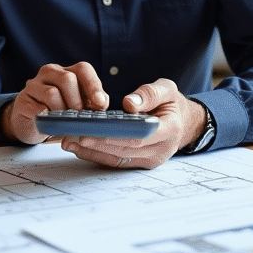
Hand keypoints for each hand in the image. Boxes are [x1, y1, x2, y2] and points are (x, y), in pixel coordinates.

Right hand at [1, 62, 109, 143]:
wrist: (29, 122)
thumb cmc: (57, 111)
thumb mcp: (78, 105)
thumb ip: (92, 102)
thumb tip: (102, 103)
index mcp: (66, 71)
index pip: (83, 69)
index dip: (93, 86)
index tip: (100, 104)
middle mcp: (49, 73)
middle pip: (68, 79)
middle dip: (77, 101)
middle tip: (78, 116)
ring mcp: (33, 85)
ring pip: (52, 93)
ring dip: (61, 112)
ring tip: (62, 121)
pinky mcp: (23, 101)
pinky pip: (37, 109)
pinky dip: (47, 119)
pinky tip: (49, 124)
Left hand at [60, 78, 207, 169]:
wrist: (185, 123)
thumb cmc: (173, 104)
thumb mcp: (167, 89)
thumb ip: (150, 93)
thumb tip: (129, 103)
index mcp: (169, 129)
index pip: (138, 136)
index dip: (112, 135)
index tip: (90, 130)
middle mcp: (160, 150)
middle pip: (123, 149)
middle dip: (95, 143)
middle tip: (70, 135)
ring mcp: (150, 160)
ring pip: (117, 159)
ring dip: (91, 151)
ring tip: (68, 140)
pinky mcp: (140, 163)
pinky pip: (116, 162)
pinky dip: (97, 155)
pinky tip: (79, 147)